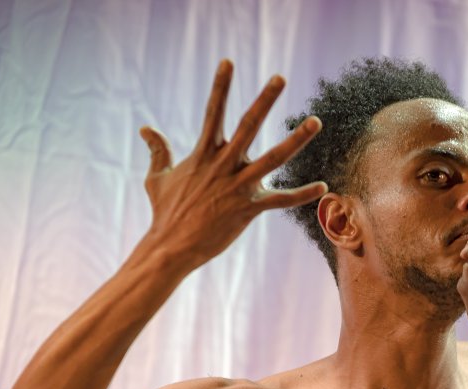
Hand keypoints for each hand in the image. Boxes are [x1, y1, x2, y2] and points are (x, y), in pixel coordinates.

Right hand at [139, 59, 326, 268]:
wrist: (170, 246)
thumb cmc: (165, 212)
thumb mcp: (156, 178)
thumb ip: (158, 151)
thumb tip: (145, 129)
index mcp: (203, 154)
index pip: (213, 113)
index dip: (220, 87)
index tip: (228, 62)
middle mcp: (223, 166)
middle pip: (248, 126)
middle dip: (264, 101)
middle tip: (279, 78)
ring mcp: (237, 187)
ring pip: (273, 158)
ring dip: (296, 140)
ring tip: (315, 121)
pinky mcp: (248, 209)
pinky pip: (281, 200)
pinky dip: (302, 194)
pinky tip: (323, 187)